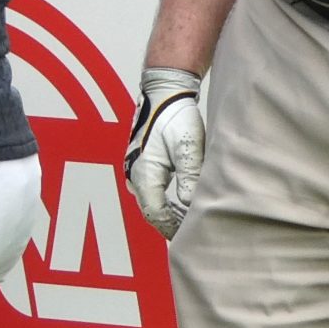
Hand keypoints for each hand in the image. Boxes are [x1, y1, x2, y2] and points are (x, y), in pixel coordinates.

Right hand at [124, 66, 204, 237]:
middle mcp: (134, 174)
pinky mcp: (140, 163)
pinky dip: (165, 202)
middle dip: (171, 224)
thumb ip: (189, 178)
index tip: (192, 235)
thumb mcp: (187, 147)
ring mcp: (135, 169)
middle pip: (151, 211)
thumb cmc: (175, 117)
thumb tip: (190, 204)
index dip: (173, 228)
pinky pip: (150, 191)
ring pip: (150, 202)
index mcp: (144, 173)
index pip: (156, 214)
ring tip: (189, 221)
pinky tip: (180, 204)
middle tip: (193, 233)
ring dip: (168, 214)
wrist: (163, 92)